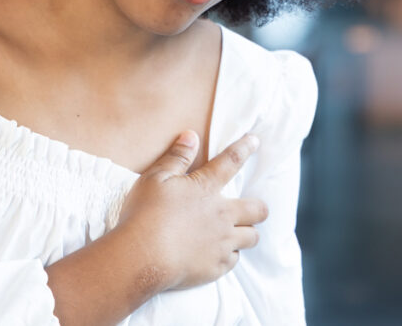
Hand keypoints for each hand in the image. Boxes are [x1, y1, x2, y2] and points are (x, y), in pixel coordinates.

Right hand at [115, 131, 267, 290]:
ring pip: (251, 237)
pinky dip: (230, 255)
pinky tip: (219, 253)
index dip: (245, 148)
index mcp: (206, 189)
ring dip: (247, 232)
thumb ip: (176, 157)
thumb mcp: (155, 179)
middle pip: (258, 210)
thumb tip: (191, 136)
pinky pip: (234, 260)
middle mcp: (222, 215)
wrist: (142, 258)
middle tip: (254, 207)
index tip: (254, 141)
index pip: (231, 161)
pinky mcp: (216, 266)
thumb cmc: (145, 214)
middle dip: (260, 207)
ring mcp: (222, 243)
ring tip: (239, 231)